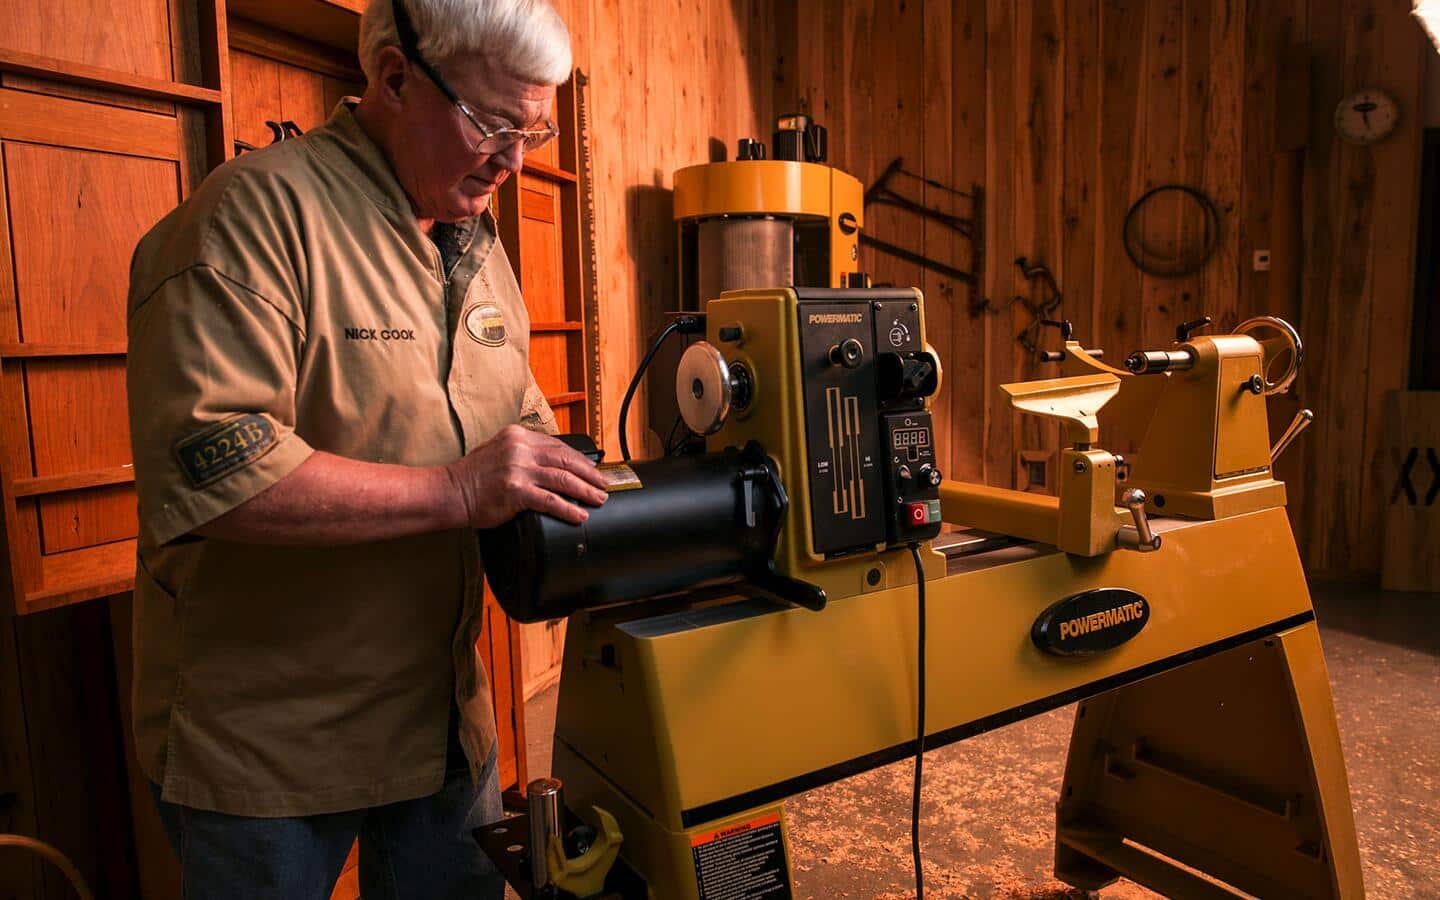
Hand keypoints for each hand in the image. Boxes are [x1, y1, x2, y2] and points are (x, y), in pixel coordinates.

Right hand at [445, 426, 609, 527]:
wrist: (450, 492)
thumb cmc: (472, 476)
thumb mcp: (498, 451)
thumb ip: (522, 452)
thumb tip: (551, 463)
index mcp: (518, 436)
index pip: (558, 445)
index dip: (580, 459)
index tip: (593, 469)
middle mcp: (520, 448)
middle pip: (565, 460)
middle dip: (590, 474)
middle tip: (604, 485)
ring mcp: (518, 469)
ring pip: (563, 479)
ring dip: (585, 491)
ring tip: (598, 499)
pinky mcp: (515, 490)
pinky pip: (550, 500)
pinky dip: (568, 508)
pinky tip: (580, 515)